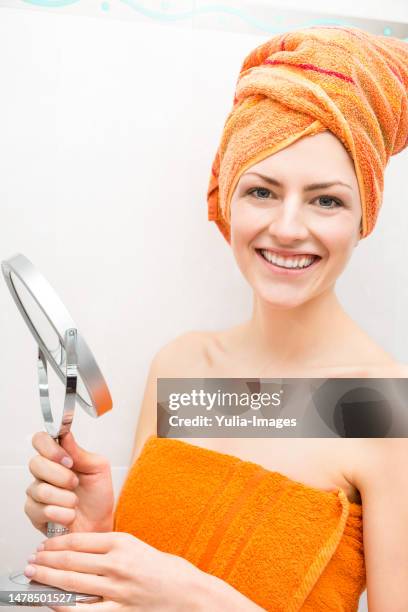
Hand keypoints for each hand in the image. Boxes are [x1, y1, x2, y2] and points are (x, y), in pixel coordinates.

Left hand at [24, 531, 207, 610]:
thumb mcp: (136, 546)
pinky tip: (52, 602)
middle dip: (46, 560)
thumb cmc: (165, 570)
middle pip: (71, 560)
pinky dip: (64, 606)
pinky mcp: (119, 611)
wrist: (189, 593)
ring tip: (35, 576)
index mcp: (122, 542)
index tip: (44, 545)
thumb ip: (109, 548)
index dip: (56, 544)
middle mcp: (117, 564)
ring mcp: (117, 589)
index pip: (79, 541)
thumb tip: (78, 552)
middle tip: (31, 560)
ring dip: (49, 579)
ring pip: (73, 583)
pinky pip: (84, 611)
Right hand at [25, 431, 113, 535]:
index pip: (40, 440)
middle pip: (36, 463)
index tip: (68, 460)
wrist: (99, 524)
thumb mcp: (98, 469)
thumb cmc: (98, 496)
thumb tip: (66, 435)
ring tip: (75, 502)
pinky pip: (41, 510)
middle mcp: (44, 473)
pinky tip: (69, 515)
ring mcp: (36, 493)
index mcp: (58, 457)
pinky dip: (61, 514)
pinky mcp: (34, 513)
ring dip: (65, 498)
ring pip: (40, 490)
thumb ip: (81, 453)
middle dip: (61, 476)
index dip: (50, 448)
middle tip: (75, 483)